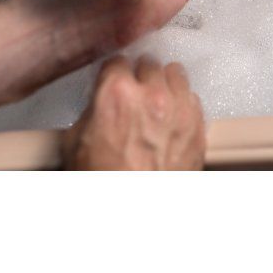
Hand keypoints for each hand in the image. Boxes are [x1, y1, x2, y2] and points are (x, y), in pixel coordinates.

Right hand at [62, 56, 205, 169]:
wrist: (132, 211)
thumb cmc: (104, 180)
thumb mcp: (76, 140)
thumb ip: (92, 108)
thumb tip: (99, 99)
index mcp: (117, 94)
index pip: (117, 60)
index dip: (113, 73)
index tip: (113, 79)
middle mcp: (152, 95)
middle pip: (149, 63)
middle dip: (139, 76)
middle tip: (133, 93)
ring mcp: (179, 109)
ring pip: (176, 73)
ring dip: (165, 83)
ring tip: (156, 100)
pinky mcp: (197, 125)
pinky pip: (192, 97)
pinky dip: (182, 103)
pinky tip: (171, 116)